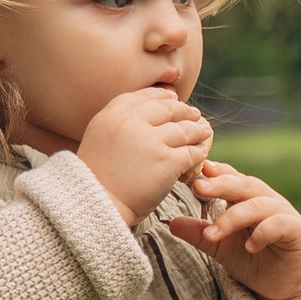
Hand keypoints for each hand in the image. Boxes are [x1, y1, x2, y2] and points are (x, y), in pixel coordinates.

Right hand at [76, 88, 211, 226]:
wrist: (97, 203)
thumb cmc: (96, 177)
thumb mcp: (98, 138)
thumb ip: (119, 124)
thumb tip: (146, 113)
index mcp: (111, 115)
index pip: (142, 96)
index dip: (162, 96)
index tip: (174, 98)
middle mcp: (131, 123)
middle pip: (167, 109)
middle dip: (184, 111)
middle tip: (194, 114)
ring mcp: (151, 141)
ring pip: (184, 129)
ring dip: (197, 130)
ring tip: (203, 131)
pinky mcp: (167, 161)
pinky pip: (191, 152)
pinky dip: (199, 152)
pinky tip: (201, 153)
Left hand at [167, 160, 300, 299]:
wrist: (285, 285)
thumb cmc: (254, 259)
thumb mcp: (222, 247)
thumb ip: (200, 234)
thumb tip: (171, 223)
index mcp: (247, 199)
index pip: (231, 179)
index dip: (216, 173)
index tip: (197, 172)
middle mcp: (266, 201)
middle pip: (244, 185)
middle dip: (221, 184)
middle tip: (198, 188)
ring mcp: (284, 214)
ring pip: (259, 205)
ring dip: (234, 217)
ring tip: (213, 233)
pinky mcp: (298, 232)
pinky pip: (280, 224)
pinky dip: (264, 232)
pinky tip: (249, 246)